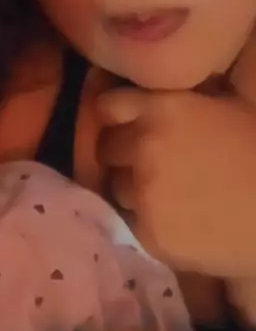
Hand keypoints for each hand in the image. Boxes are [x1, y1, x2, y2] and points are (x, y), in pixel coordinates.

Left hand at [98, 88, 255, 277]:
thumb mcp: (223, 104)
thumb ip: (178, 100)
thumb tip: (151, 97)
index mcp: (161, 108)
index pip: (108, 106)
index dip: (116, 117)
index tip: (124, 125)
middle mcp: (144, 145)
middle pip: (106, 148)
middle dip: (122, 154)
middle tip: (147, 164)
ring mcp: (144, 191)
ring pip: (116, 187)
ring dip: (132, 189)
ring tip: (165, 195)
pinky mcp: (150, 233)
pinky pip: (132, 223)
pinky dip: (147, 221)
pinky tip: (177, 220)